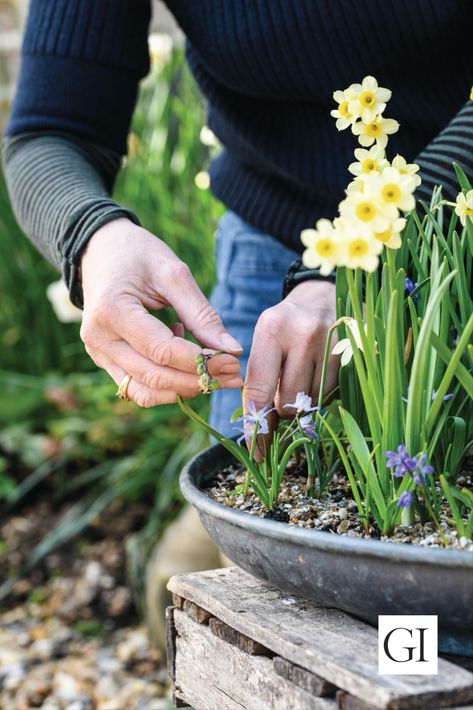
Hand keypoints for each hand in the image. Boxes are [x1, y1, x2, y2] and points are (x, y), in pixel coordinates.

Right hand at [80, 218, 242, 405]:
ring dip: (184, 389)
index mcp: (112, 311)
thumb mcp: (174, 274)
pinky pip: (138, 388)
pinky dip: (167, 386)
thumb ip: (202, 314)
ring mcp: (98, 354)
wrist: (101, 250)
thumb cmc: (139, 254)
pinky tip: (184, 363)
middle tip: (232, 375)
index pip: (163, 351)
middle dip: (199, 380)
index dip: (201, 362)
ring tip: (213, 374)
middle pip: (155, 376)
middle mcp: (99, 339)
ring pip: (146, 392)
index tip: (233, 361)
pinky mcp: (104, 361)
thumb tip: (232, 350)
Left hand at [243, 279, 338, 452]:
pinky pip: (332, 393)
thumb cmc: (287, 326)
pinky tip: (318, 373)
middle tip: (283, 400)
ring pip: (312, 402)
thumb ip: (260, 379)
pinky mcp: (353, 352)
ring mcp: (331, 342)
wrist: (324, 296)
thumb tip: (260, 428)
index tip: (255, 450)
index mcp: (270, 329)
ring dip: (303, 403)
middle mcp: (301, 334)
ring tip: (302, 378)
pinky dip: (321, 393)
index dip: (257, 425)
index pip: (259, 389)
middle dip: (283, 411)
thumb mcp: (265, 341)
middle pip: (289, 402)